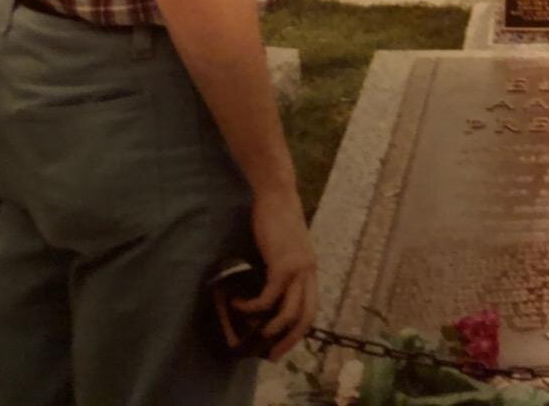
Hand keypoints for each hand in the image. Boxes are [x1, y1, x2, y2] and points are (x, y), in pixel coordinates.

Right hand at [231, 187, 316, 359]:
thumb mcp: (283, 247)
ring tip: (252, 332)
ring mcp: (298, 269)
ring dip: (269, 328)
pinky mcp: (282, 265)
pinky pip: (267, 298)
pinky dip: (252, 307)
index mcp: (310, 269)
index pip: (311, 309)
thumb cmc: (275, 217)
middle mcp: (309, 271)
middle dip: (289, 340)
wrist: (276, 193)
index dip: (298, 331)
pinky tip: (238, 303)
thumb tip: (265, 288)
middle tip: (272, 354)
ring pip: (288, 313)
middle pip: (305, 317)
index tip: (282, 344)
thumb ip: (280, 267)